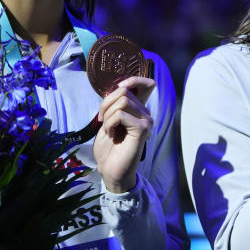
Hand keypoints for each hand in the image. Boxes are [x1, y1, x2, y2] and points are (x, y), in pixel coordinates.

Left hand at [93, 75, 154, 192]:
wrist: (110, 170)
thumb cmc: (108, 148)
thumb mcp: (107, 121)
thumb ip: (114, 105)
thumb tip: (116, 90)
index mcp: (138, 110)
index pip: (147, 84)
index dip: (134, 79)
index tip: (119, 88)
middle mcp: (145, 113)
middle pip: (124, 91)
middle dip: (106, 103)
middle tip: (102, 120)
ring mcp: (146, 120)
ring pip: (122, 101)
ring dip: (107, 115)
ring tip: (107, 129)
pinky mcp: (142, 129)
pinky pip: (120, 114)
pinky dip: (110, 123)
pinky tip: (111, 135)